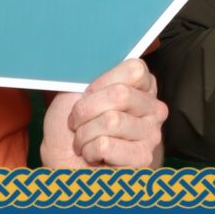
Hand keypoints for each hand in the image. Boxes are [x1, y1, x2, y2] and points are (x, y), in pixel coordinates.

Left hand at [39, 59, 166, 167]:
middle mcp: (153, 109)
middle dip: (86, 110)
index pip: (134, 69)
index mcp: (142, 87)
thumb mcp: (76, 90)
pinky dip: (89, 151)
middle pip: (120, 94)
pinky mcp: (143, 159)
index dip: (99, 84)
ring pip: (111, 121)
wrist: (61, 164)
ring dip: (85, 134)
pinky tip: (94, 157)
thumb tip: (100, 49)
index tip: (87, 96)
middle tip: (79, 123)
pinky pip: (106, 144)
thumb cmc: (69, 129)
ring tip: (86, 142)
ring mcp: (152, 134)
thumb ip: (95, 71)